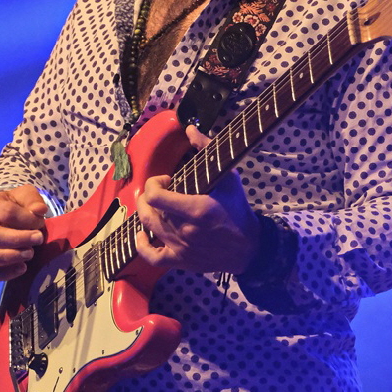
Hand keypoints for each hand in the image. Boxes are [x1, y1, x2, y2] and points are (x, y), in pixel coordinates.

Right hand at [0, 184, 46, 281]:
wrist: (3, 215)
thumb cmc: (16, 204)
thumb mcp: (25, 195)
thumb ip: (32, 200)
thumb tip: (39, 211)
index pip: (6, 212)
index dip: (26, 219)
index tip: (40, 222)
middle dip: (19, 239)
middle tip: (39, 238)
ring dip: (11, 257)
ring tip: (30, 253)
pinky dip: (6, 274)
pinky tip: (22, 267)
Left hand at [135, 126, 260, 273]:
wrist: (249, 246)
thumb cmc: (237, 208)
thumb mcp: (228, 177)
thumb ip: (208, 150)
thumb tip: (190, 129)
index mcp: (196, 209)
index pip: (155, 196)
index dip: (154, 184)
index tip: (167, 180)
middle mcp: (185, 230)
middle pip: (149, 212)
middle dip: (148, 196)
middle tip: (158, 190)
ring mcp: (181, 248)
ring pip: (149, 229)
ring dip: (145, 213)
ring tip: (151, 205)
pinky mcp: (181, 261)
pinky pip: (152, 257)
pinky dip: (142, 246)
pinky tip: (142, 235)